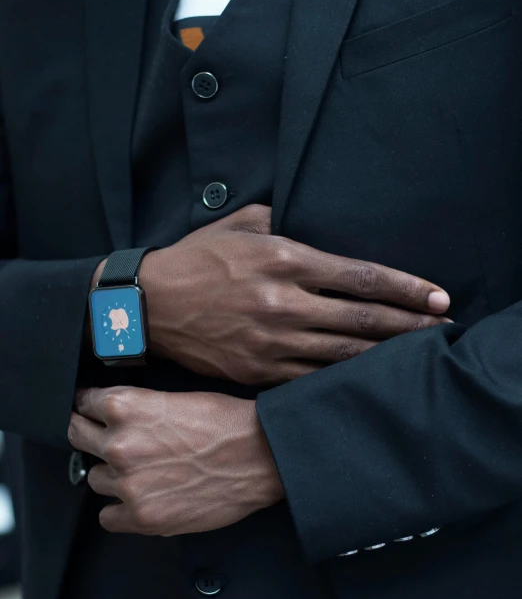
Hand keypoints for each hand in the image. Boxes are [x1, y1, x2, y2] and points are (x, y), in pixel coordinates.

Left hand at [68, 386, 283, 535]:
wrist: (261, 456)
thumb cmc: (226, 423)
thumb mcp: (173, 398)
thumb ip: (135, 409)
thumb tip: (108, 418)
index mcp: (124, 406)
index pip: (82, 404)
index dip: (89, 409)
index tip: (93, 415)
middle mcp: (118, 444)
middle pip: (77, 437)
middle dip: (92, 437)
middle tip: (115, 443)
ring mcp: (128, 484)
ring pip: (94, 479)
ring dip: (112, 476)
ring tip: (143, 473)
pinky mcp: (142, 517)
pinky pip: (107, 517)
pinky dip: (120, 510)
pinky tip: (141, 500)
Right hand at [94, 205, 449, 385]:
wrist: (148, 306)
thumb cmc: (195, 259)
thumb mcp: (240, 224)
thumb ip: (283, 221)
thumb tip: (312, 227)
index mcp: (283, 260)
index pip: (361, 277)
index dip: (406, 288)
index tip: (437, 297)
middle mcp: (283, 303)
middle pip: (363, 320)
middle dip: (410, 326)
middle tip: (442, 330)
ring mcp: (272, 342)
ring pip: (343, 353)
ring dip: (385, 356)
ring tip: (417, 356)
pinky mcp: (258, 370)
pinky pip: (313, 377)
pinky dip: (344, 377)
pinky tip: (367, 376)